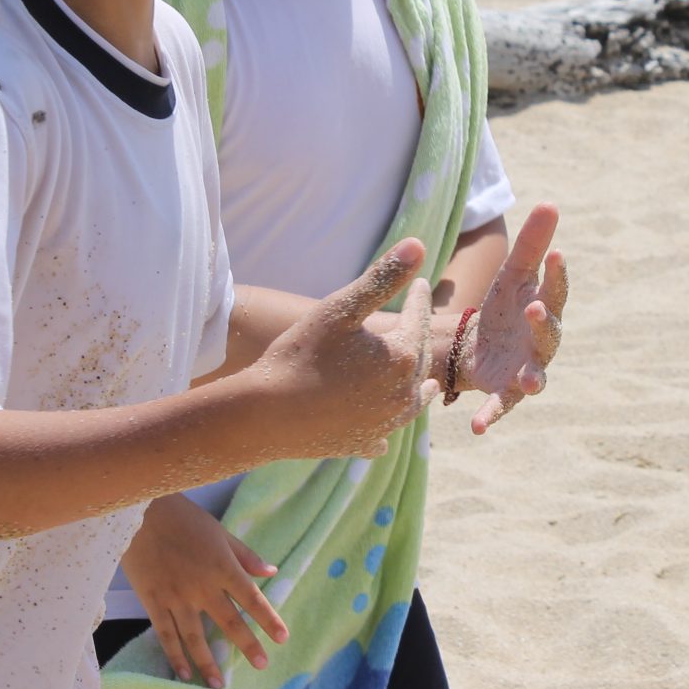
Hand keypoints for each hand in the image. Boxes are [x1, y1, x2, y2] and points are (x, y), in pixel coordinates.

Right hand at [118, 495, 288, 688]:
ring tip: (219, 684)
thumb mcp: (220, 532)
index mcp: (222, 567)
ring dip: (208, 662)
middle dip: (247, 645)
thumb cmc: (184, 519)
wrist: (140, 512)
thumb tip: (271, 572)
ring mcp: (176, 597)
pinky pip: (165, 634)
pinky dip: (175, 656)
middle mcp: (202, 586)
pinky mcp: (153, 601)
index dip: (268, 619)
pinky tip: (184, 673)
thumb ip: (245, 556)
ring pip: (195, 637)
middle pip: (229, 622)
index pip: (251, 598)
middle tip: (262, 665)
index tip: (283, 638)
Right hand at [256, 240, 441, 458]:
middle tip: (419, 323)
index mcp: (403, 356)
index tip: (422, 283)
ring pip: (412, 402)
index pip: (419, 318)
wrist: (265, 414)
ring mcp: (384, 424)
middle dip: (421, 338)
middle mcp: (403, 394)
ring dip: (417, 388)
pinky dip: (387, 427)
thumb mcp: (341, 309)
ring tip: (424, 383)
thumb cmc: (301, 354)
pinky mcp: (362, 444)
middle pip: (419, 360)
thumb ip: (383, 278)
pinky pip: (383, 435)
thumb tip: (419, 243)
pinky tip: (384, 431)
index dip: (419, 297)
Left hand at [459, 203, 567, 434]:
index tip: (556, 254)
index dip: (557, 274)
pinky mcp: (506, 392)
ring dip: (533, 378)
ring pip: (537, 375)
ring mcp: (527, 369)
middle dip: (544, 322)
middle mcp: (542, 341)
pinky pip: (501, 406)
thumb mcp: (514, 273)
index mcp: (545, 307)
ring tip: (529, 383)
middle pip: (550, 333)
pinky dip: (492, 416)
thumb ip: (533, 243)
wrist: (481, 346)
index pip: (555, 289)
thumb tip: (551, 203)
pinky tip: (477, 427)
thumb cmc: (506, 306)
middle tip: (535, 309)